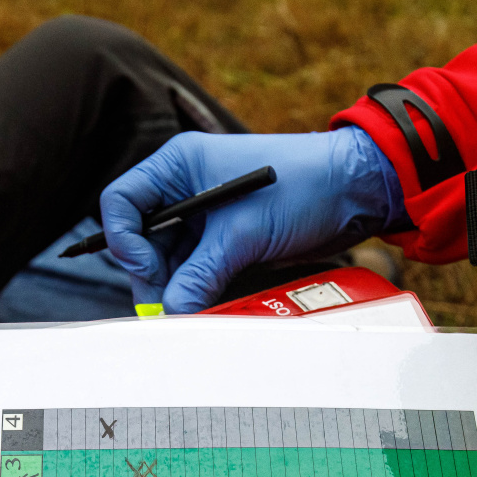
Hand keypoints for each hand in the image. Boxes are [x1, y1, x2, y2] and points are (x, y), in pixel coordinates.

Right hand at [99, 127, 400, 312]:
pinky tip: (201, 305)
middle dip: (150, 275)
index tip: (149, 270)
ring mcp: (203, 215)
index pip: (121, 202)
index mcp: (178, 165)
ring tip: (186, 311)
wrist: (354, 191)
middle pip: (140, 238)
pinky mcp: (223, 239)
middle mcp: (183, 187)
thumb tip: (171, 311)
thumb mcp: (244, 232)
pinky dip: (194, 288)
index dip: (126, 240)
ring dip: (173, 287)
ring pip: (166, 259)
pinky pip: (194, 268)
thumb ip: (201, 273)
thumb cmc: (302, 186)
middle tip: (165, 309)